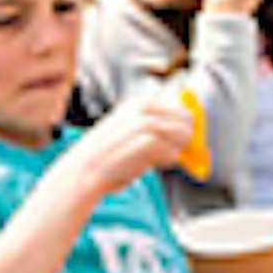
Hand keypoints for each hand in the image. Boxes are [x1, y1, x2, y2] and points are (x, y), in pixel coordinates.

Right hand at [72, 87, 198, 195]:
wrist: (85, 170)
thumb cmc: (106, 156)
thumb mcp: (129, 130)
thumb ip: (155, 127)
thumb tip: (186, 131)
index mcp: (139, 102)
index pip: (181, 109)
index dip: (185, 128)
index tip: (178, 142)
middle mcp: (144, 108)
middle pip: (187, 120)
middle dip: (183, 139)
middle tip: (170, 152)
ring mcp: (146, 122)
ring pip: (182, 136)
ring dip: (174, 151)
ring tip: (155, 159)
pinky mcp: (148, 140)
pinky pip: (172, 152)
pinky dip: (165, 161)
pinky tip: (149, 164)